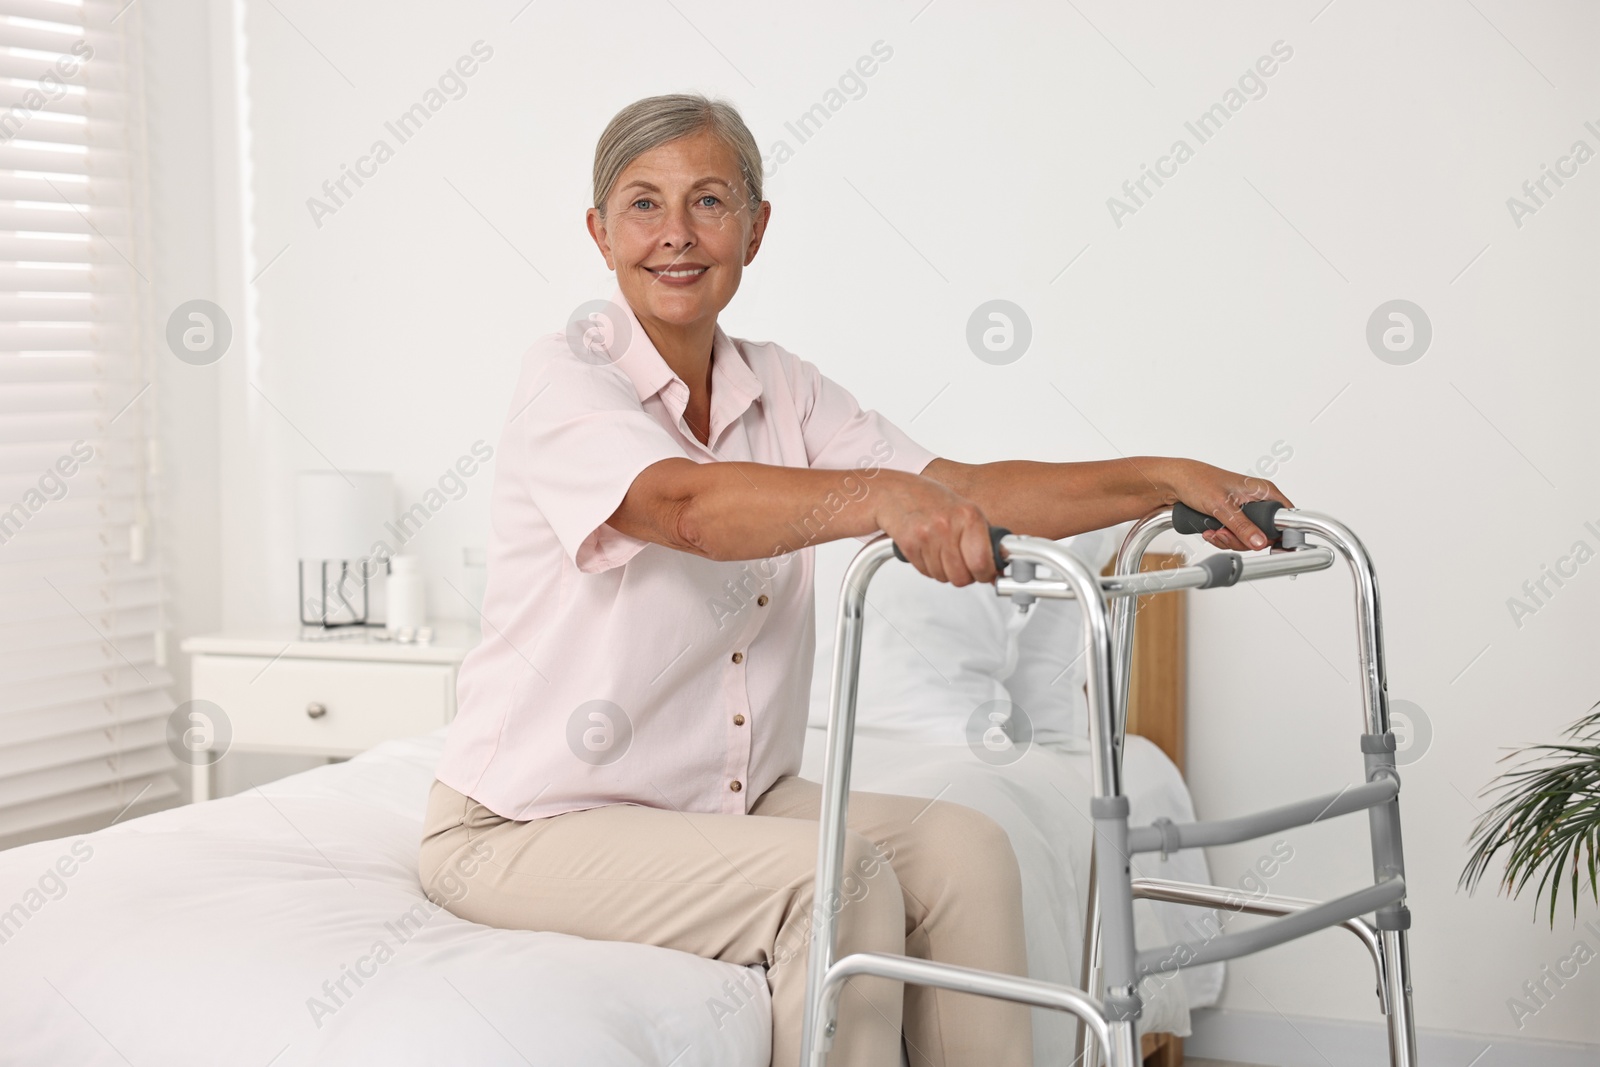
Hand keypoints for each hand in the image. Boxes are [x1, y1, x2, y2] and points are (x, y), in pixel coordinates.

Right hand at [874, 473, 1000, 585]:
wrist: (895, 492)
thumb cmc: (931, 500)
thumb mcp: (965, 510)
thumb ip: (984, 536)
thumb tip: (1000, 561)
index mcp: (968, 515)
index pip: (983, 562)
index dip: (987, 574)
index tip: (987, 574)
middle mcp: (948, 525)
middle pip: (962, 577)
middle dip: (964, 576)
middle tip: (963, 565)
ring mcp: (927, 536)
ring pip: (944, 577)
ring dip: (945, 571)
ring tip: (942, 551)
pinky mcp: (909, 546)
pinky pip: (926, 572)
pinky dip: (929, 567)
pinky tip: (928, 550)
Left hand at [1160, 459, 1293, 551]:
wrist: (1173, 482)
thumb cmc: (1197, 481)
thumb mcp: (1221, 506)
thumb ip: (1242, 526)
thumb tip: (1260, 541)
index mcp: (1263, 491)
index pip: (1286, 516)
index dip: (1282, 533)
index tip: (1273, 547)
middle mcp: (1256, 501)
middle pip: (1265, 533)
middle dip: (1243, 540)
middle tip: (1226, 534)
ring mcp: (1244, 511)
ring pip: (1247, 538)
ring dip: (1229, 540)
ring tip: (1214, 531)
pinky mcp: (1231, 518)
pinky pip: (1234, 536)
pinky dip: (1221, 538)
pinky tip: (1209, 531)